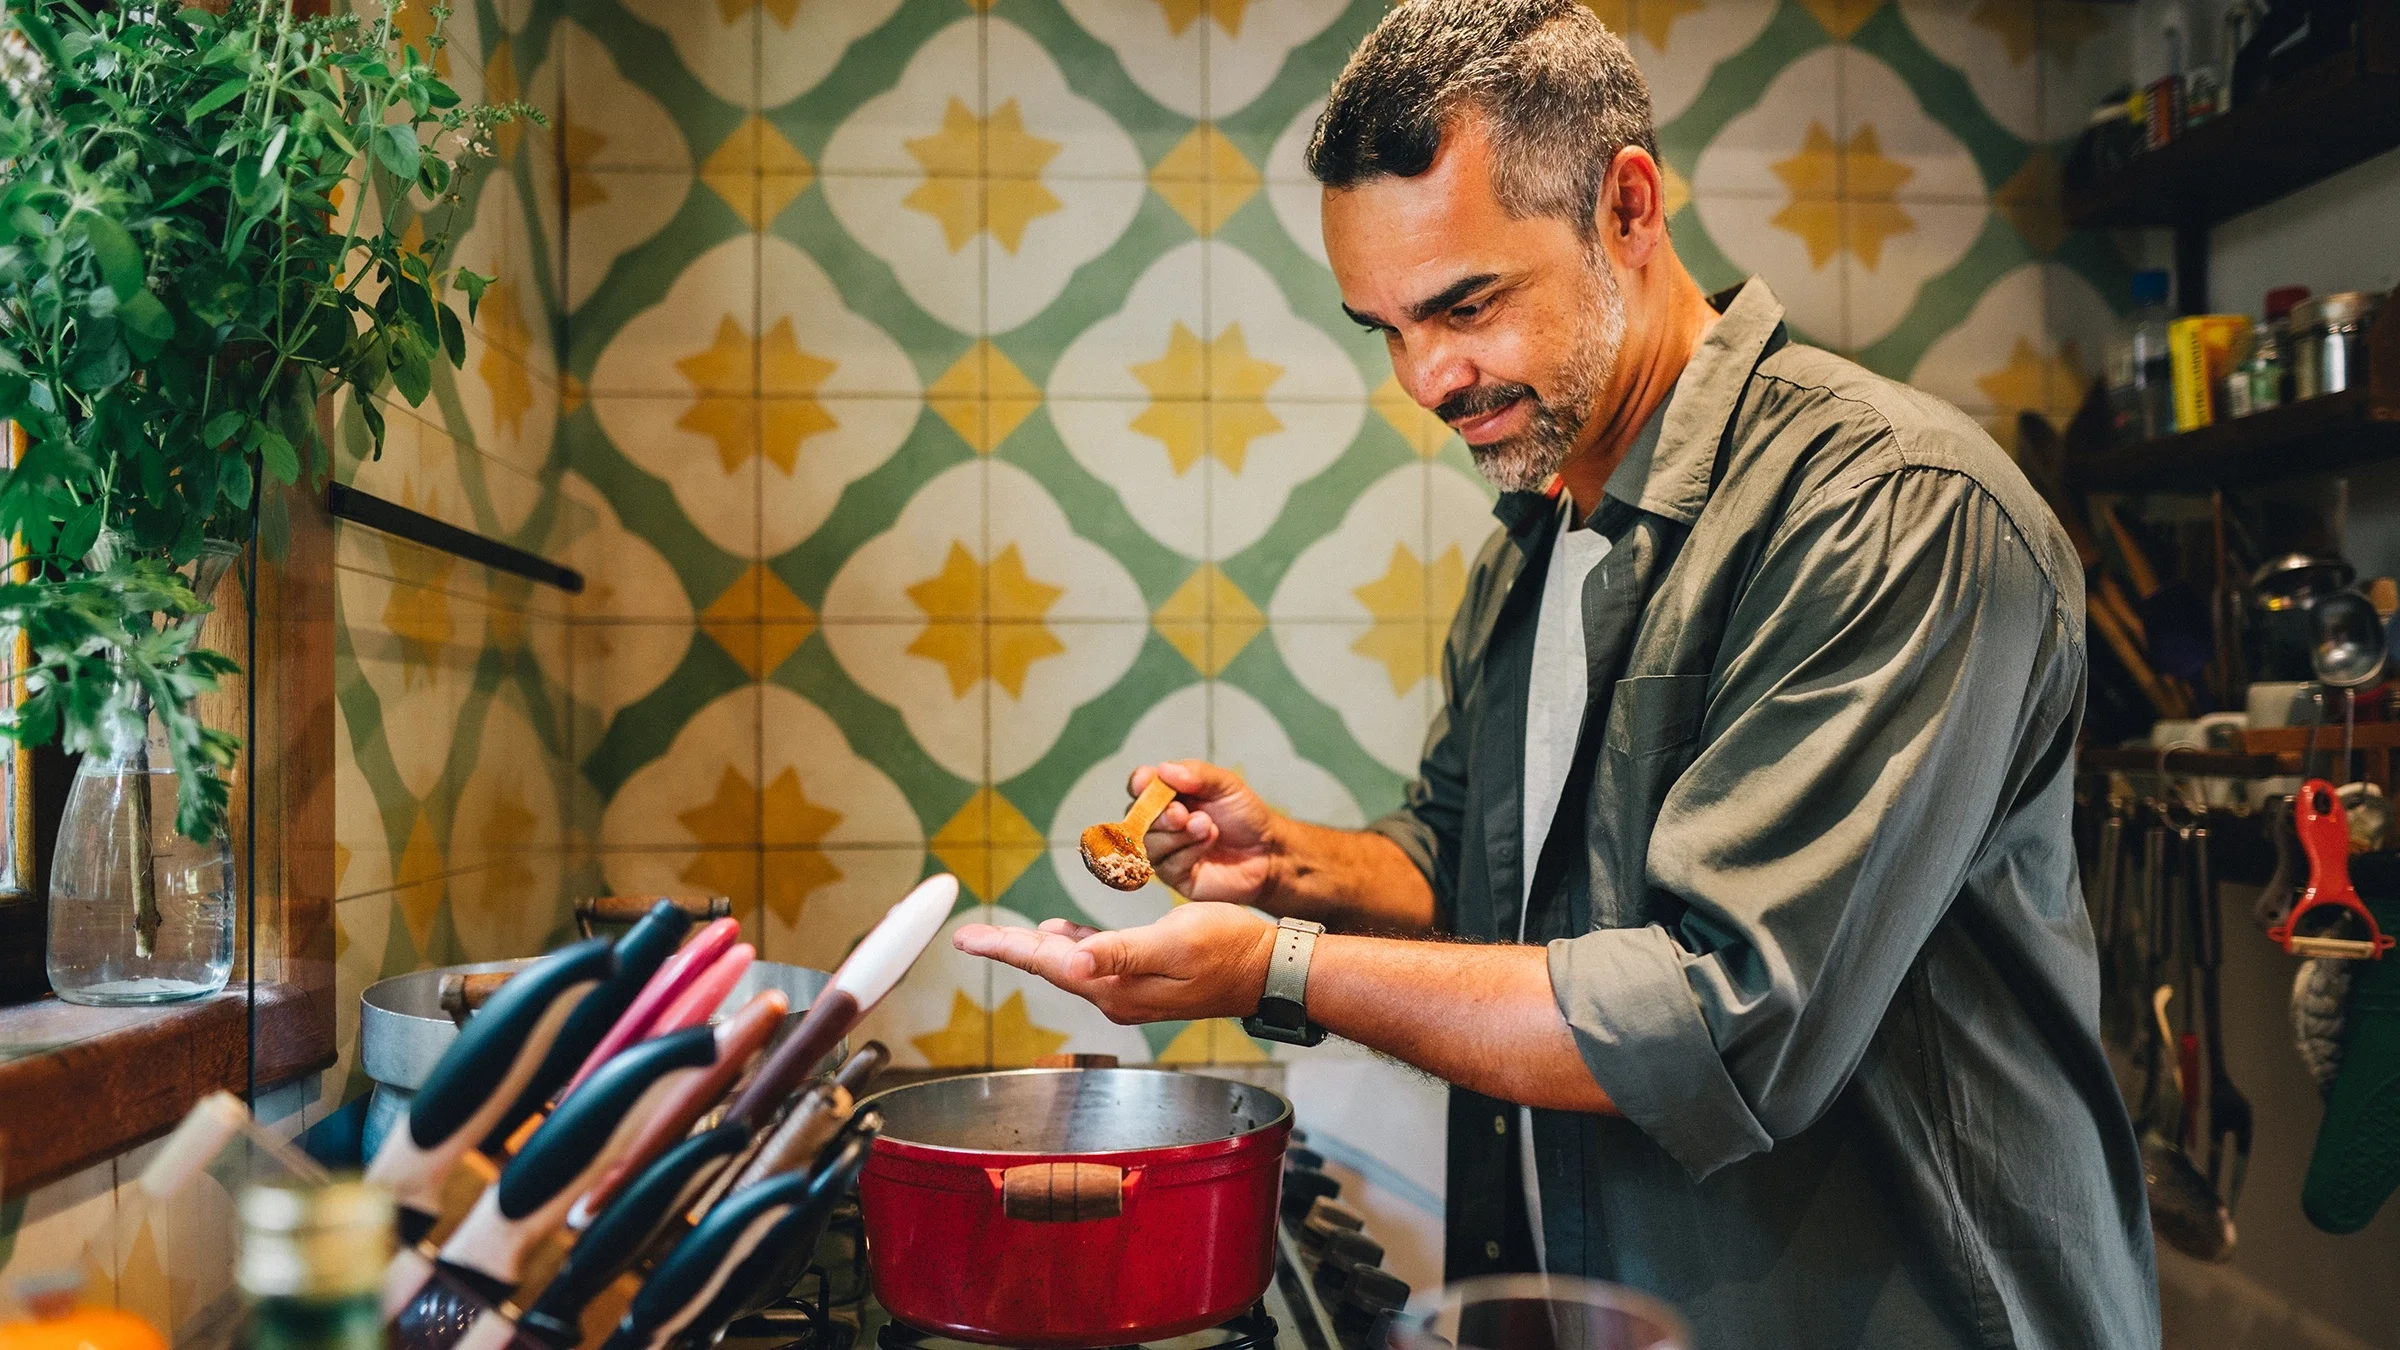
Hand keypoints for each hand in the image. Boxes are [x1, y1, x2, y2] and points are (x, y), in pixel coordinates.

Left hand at [953, 902, 1275, 1023]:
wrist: (1268, 970)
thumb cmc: (1229, 948)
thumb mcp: (1175, 942)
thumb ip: (1121, 953)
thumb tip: (1073, 962)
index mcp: (1116, 986)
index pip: (1048, 962)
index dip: (1006, 946)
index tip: (966, 938)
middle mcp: (1115, 995)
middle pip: (1050, 966)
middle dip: (1010, 948)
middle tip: (970, 937)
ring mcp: (1129, 992)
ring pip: (1069, 965)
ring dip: (1036, 949)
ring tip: (1001, 937)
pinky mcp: (1144, 982)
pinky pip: (1094, 963)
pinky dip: (1071, 946)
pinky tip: (1062, 935)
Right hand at [1128, 760, 1283, 907]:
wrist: (1268, 851)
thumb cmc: (1245, 815)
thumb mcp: (1227, 785)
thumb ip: (1197, 774)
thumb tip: (1163, 769)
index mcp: (1169, 794)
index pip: (1141, 786)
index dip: (1140, 783)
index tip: (1146, 782)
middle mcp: (1162, 822)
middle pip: (1139, 817)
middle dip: (1160, 814)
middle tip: (1182, 813)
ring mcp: (1166, 850)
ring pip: (1151, 843)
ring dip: (1179, 834)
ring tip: (1208, 827)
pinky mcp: (1175, 876)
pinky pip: (1168, 865)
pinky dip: (1188, 851)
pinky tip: (1209, 842)